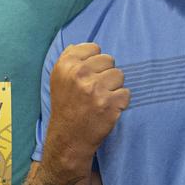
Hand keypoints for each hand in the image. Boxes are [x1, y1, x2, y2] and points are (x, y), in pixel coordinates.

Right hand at [46, 43, 130, 161]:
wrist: (68, 138)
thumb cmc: (66, 106)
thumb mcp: (59, 78)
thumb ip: (70, 58)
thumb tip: (87, 45)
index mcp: (66, 65)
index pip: (95, 49)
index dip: (94, 63)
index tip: (87, 76)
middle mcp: (79, 74)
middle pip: (109, 60)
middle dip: (105, 74)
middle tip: (94, 90)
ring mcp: (95, 89)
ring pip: (120, 75)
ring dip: (114, 88)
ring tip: (100, 100)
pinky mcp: (109, 104)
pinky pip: (126, 93)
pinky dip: (120, 102)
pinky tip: (107, 110)